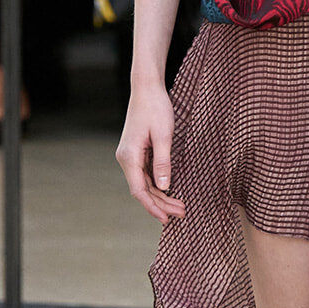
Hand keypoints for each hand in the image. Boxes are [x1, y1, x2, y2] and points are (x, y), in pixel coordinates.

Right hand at [116, 83, 183, 221]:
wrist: (147, 88)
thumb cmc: (156, 108)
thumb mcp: (163, 135)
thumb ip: (163, 162)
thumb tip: (164, 187)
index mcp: (129, 156)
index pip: (139, 190)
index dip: (153, 207)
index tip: (167, 219)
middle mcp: (126, 159)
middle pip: (143, 190)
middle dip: (161, 204)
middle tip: (181, 213)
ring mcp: (131, 156)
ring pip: (145, 184)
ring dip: (161, 196)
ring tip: (179, 207)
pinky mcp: (137, 152)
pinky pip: (146, 175)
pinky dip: (158, 185)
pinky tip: (170, 192)